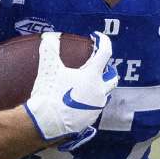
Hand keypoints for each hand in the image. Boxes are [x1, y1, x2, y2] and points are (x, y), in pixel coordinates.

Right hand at [24, 31, 119, 150]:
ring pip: (104, 93)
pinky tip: (78, 99)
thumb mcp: (48, 68)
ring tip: (84, 82)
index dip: (103, 41)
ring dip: (98, 86)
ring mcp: (97, 106)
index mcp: (92, 76)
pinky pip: (95, 106)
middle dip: (107, 69)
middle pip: (112, 76)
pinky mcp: (91, 118)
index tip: (97, 37)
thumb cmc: (49, 93)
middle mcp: (100, 91)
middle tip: (96, 64)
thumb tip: (49, 36)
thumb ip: (50, 48)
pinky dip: (90, 99)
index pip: (105, 53)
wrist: (46, 122)